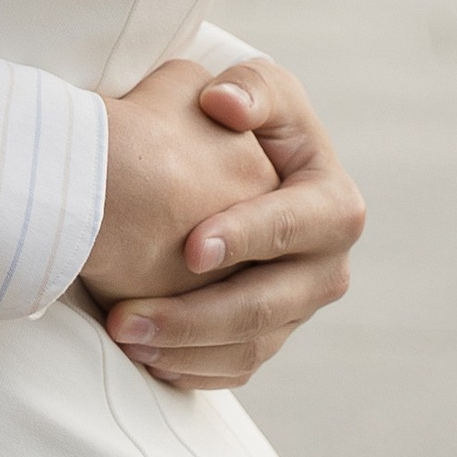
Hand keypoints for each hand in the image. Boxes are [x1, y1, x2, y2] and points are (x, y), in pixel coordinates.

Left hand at [86, 57, 364, 393]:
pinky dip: (189, 367)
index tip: (190, 248)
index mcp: (334, 206)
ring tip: (121, 335)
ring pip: (247, 346)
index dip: (248, 237)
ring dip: (183, 347)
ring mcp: (298, 309)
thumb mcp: (258, 90)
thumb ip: (250, 88)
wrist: (235, 164)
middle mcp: (325, 267)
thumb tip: (223, 104)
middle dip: (198, 314)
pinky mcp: (269, 336)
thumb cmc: (246, 115)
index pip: (298, 226)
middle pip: (269, 304)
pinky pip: (234, 368)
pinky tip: (142, 356)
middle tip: (128, 315)